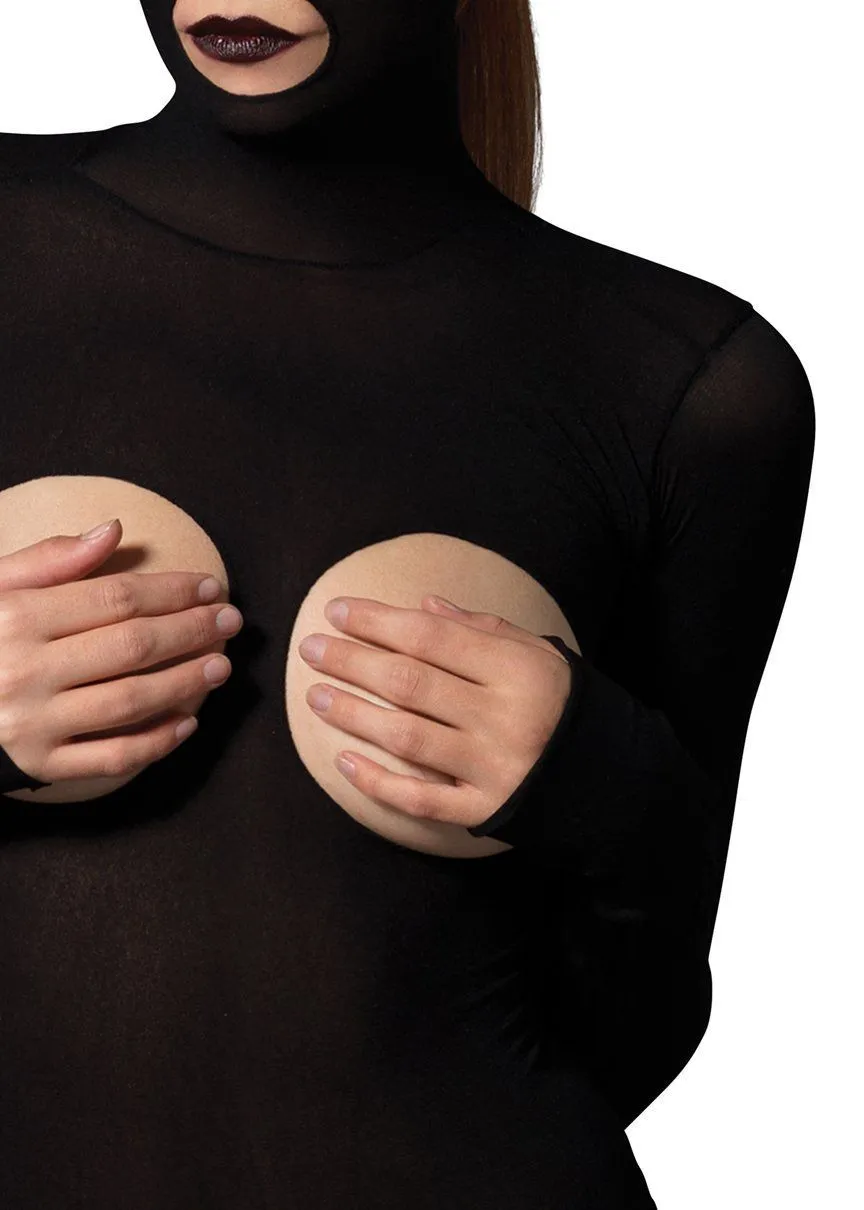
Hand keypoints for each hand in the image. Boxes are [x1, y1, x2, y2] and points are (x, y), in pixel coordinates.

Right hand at [0, 519, 242, 788]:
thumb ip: (51, 559)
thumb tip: (113, 530)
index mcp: (14, 618)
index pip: (114, 598)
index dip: (171, 591)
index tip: (210, 586)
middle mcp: (24, 671)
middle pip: (131, 647)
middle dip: (190, 631)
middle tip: (230, 622)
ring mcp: (32, 724)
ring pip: (129, 701)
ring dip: (185, 683)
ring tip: (222, 666)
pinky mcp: (39, 765)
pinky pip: (111, 757)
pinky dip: (156, 742)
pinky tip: (188, 722)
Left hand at [298, 593, 573, 829]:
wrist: (613, 778)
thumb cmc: (566, 703)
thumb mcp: (539, 653)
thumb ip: (482, 629)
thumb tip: (422, 607)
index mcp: (517, 670)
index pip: (432, 638)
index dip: (378, 622)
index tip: (336, 610)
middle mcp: (503, 717)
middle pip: (410, 683)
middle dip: (353, 662)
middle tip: (311, 648)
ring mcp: (492, 768)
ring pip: (408, 738)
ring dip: (355, 715)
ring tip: (316, 696)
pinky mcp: (485, 810)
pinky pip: (422, 799)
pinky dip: (379, 782)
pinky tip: (344, 762)